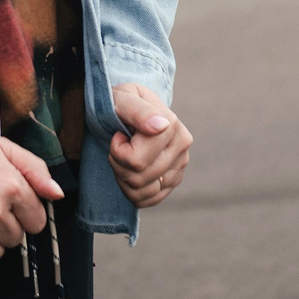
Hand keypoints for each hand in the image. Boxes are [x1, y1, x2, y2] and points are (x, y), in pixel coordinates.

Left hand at [110, 84, 192, 206]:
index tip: (118, 134)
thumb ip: (138, 111)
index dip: (117, 150)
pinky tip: (128, 172)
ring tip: (122, 157)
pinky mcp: (173, 180)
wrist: (125, 108)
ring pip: (142, 191)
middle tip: (116, 147)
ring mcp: (179, 166)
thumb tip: (160, 125)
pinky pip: (149, 200)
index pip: (136, 160)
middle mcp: (181, 148)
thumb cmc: (120, 102)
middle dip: (117, 164)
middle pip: (138, 177)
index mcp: (172, 126)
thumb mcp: (122, 98)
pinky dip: (131, 191)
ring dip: (122, 177)